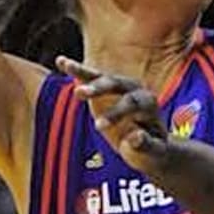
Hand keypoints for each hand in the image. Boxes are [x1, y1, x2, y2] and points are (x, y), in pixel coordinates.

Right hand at [57, 56, 170, 171]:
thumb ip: (145, 145)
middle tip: (78, 94)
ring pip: (102, 77)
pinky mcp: (105, 89)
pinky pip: (90, 78)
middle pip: (116, 84)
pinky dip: (76, 70)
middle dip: (97, 88)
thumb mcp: (153, 152)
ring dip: (84, 72)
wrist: (151, 144)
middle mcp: (135, 89)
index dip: (115, 113)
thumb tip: (135, 137)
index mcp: (149, 103)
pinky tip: (61, 61)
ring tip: (66, 65)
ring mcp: (120, 87)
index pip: (133, 103)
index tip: (97, 126)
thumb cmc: (153, 150)